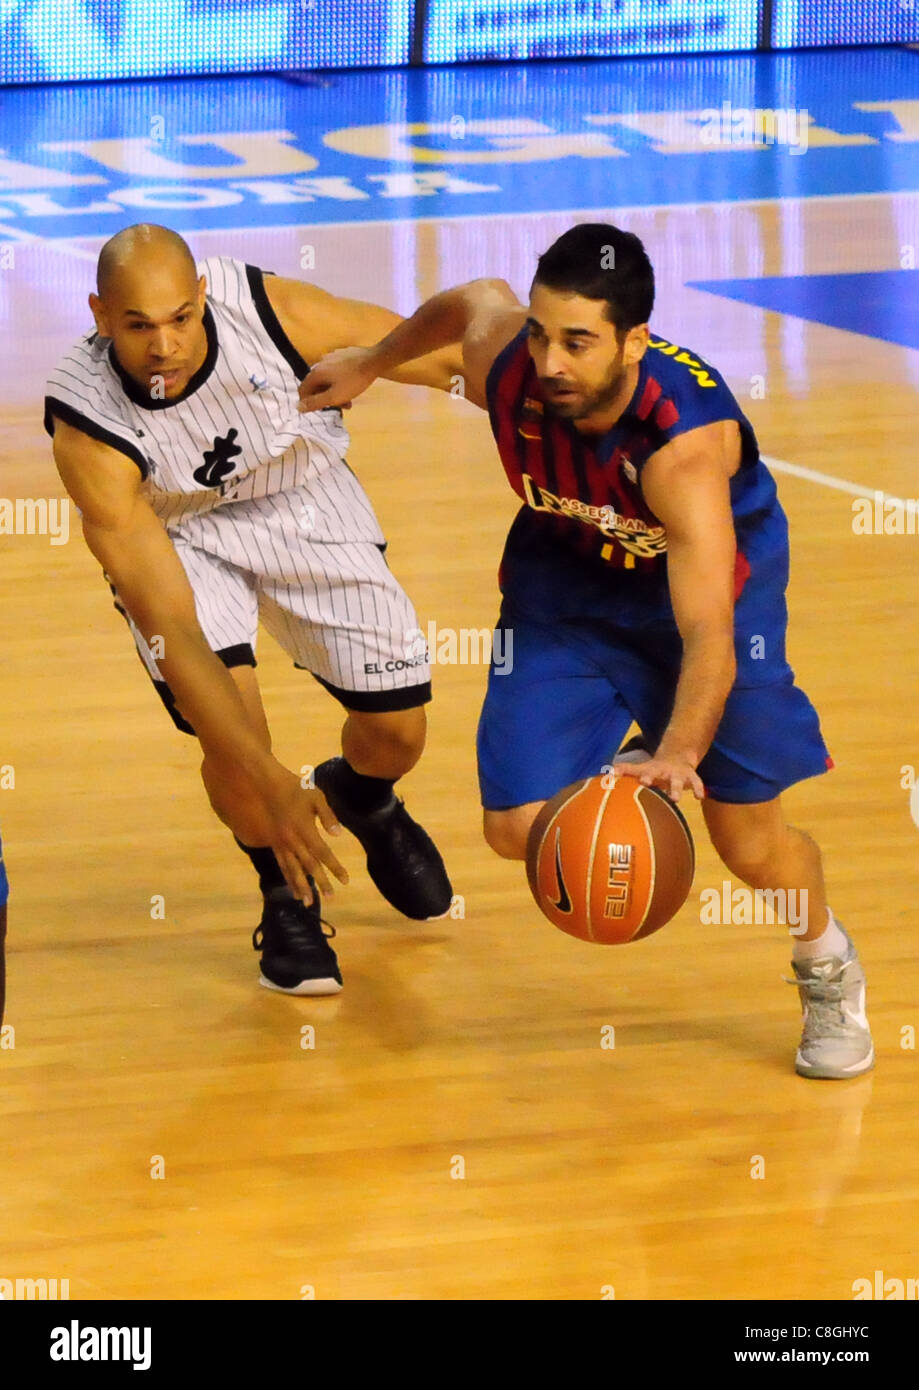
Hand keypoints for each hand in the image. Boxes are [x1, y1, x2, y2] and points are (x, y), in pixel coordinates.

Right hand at [206, 758, 348, 902]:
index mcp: (304, 829)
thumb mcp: (316, 796)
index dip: (334, 867)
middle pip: (308, 865)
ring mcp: (281, 843)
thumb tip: (338, 835)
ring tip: (307, 902)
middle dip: (320, 882)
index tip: (345, 880)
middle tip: (330, 898)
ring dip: (301, 887)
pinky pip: (282, 865)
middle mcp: (292, 840)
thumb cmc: (295, 788)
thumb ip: (328, 816)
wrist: (266, 785)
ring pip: (292, 869)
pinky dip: (288, 878)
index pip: (322, 852)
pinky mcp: (274, 844)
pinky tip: (293, 890)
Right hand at [298, 346, 379, 412]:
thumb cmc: (354, 380)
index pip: (303, 389)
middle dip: (326, 398)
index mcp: (316, 372)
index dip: (308, 402)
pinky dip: (340, 382)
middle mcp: (321, 362)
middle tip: (340, 407)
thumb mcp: (334, 397)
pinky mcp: (342, 355)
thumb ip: (315, 403)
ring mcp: (332, 357)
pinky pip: (336, 372)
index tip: (321, 410)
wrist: (374, 361)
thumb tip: (298, 407)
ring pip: (327, 379)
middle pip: (316, 385)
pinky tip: (351, 387)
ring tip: (349, 401)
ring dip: (335, 392)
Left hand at [613, 754, 704, 802]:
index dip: (627, 773)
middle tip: (645, 782)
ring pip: (677, 782)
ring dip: (675, 790)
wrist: (678, 755)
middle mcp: (662, 771)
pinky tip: (699, 797)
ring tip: (675, 799)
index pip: (637, 771)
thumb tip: (607, 773)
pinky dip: (698, 789)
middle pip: (656, 774)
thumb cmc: (655, 769)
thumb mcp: (641, 768)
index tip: (616, 776)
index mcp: (650, 770)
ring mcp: (677, 774)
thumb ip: (626, 770)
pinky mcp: (691, 776)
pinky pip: (696, 782)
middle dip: (650, 778)